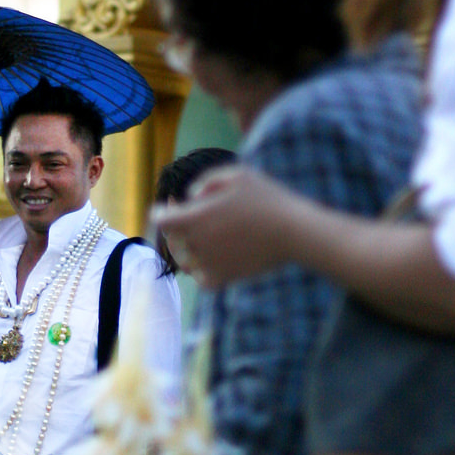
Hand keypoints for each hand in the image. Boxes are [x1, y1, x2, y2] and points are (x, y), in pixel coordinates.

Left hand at [151, 165, 296, 288]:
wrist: (294, 232)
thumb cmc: (266, 199)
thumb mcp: (237, 175)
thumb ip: (207, 182)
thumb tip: (191, 197)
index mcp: (195, 217)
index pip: (160, 219)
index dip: (164, 211)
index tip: (178, 205)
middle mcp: (197, 242)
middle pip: (173, 240)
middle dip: (179, 229)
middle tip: (194, 221)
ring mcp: (209, 263)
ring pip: (187, 260)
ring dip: (192, 250)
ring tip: (207, 239)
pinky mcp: (225, 278)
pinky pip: (202, 280)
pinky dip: (204, 272)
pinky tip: (215, 260)